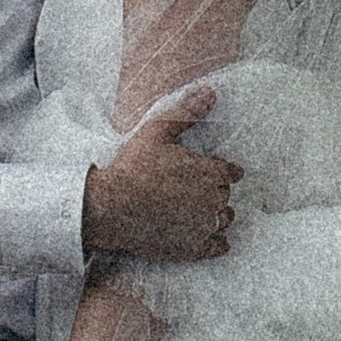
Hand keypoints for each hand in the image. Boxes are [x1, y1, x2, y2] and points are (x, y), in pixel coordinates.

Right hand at [82, 85, 240, 263]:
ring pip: (224, 219)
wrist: (109, 208)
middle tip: (196, 189)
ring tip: (198, 210)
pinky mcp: (192, 249)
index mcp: (209, 172)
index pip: (232, 172)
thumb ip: (187, 112)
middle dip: (215, 191)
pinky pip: (218, 246)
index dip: (222, 170)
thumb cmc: (131, 168)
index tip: (212, 171)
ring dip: (216, 214)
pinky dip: (217, 241)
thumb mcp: (157, 132)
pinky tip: (206, 235)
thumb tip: (211, 91)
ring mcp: (203, 227)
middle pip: (226, 196)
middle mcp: (212, 201)